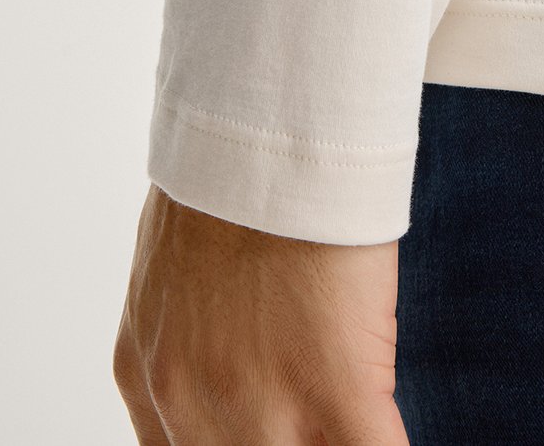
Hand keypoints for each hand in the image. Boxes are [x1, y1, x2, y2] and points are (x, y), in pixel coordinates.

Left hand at [113, 183, 408, 444]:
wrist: (268, 129)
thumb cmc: (233, 173)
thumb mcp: (175, 264)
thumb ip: (192, 330)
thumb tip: (230, 342)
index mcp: (148, 377)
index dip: (242, 440)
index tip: (280, 426)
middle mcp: (191, 408)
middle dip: (289, 442)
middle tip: (313, 420)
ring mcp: (262, 406)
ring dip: (330, 445)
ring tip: (356, 417)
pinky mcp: (336, 386)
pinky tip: (395, 430)